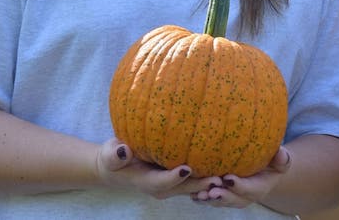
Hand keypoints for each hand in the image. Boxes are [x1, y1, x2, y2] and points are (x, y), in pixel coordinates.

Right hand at [96, 138, 216, 198]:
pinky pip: (194, 182)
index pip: (161, 182)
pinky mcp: (177, 180)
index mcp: (146, 181)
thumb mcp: (111, 155)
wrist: (118, 166)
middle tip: (218, 179)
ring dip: (209, 184)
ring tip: (228, 178)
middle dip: (200, 185)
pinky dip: (208, 179)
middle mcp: (160, 187)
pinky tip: (225, 169)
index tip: (186, 169)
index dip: (173, 178)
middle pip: (183, 188)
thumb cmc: (115, 157)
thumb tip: (123, 150)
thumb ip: (115, 155)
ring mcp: (170, 186)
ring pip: (192, 187)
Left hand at [190, 146, 292, 207]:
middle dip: (221, 197)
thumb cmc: (272, 162)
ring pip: (220, 202)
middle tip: (211, 192)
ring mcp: (232, 197)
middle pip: (233, 200)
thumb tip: (281, 153)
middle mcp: (245, 197)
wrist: (264, 170)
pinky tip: (191, 193)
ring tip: (198, 195)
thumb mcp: (281, 160)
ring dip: (209, 199)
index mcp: (259, 188)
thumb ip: (282, 159)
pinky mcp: (222, 194)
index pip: (249, 189)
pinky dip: (201, 197)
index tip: (228, 179)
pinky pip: (211, 198)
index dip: (239, 186)